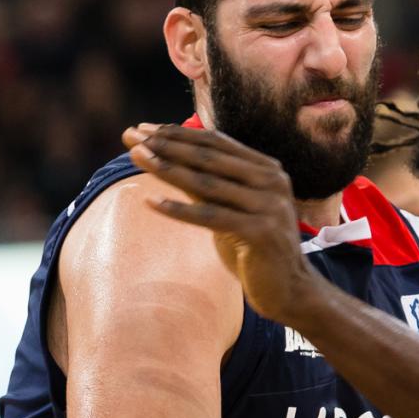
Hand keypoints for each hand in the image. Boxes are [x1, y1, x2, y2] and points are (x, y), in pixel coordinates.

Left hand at [123, 123, 322, 324]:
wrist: (288, 289)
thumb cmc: (253, 248)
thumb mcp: (230, 208)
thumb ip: (207, 184)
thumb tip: (165, 157)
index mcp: (266, 169)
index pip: (215, 142)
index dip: (177, 133)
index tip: (142, 128)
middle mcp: (271, 181)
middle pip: (208, 157)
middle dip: (165, 144)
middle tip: (130, 136)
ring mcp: (268, 206)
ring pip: (207, 183)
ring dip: (166, 168)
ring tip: (135, 157)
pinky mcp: (260, 233)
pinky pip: (211, 217)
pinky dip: (179, 210)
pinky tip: (150, 202)